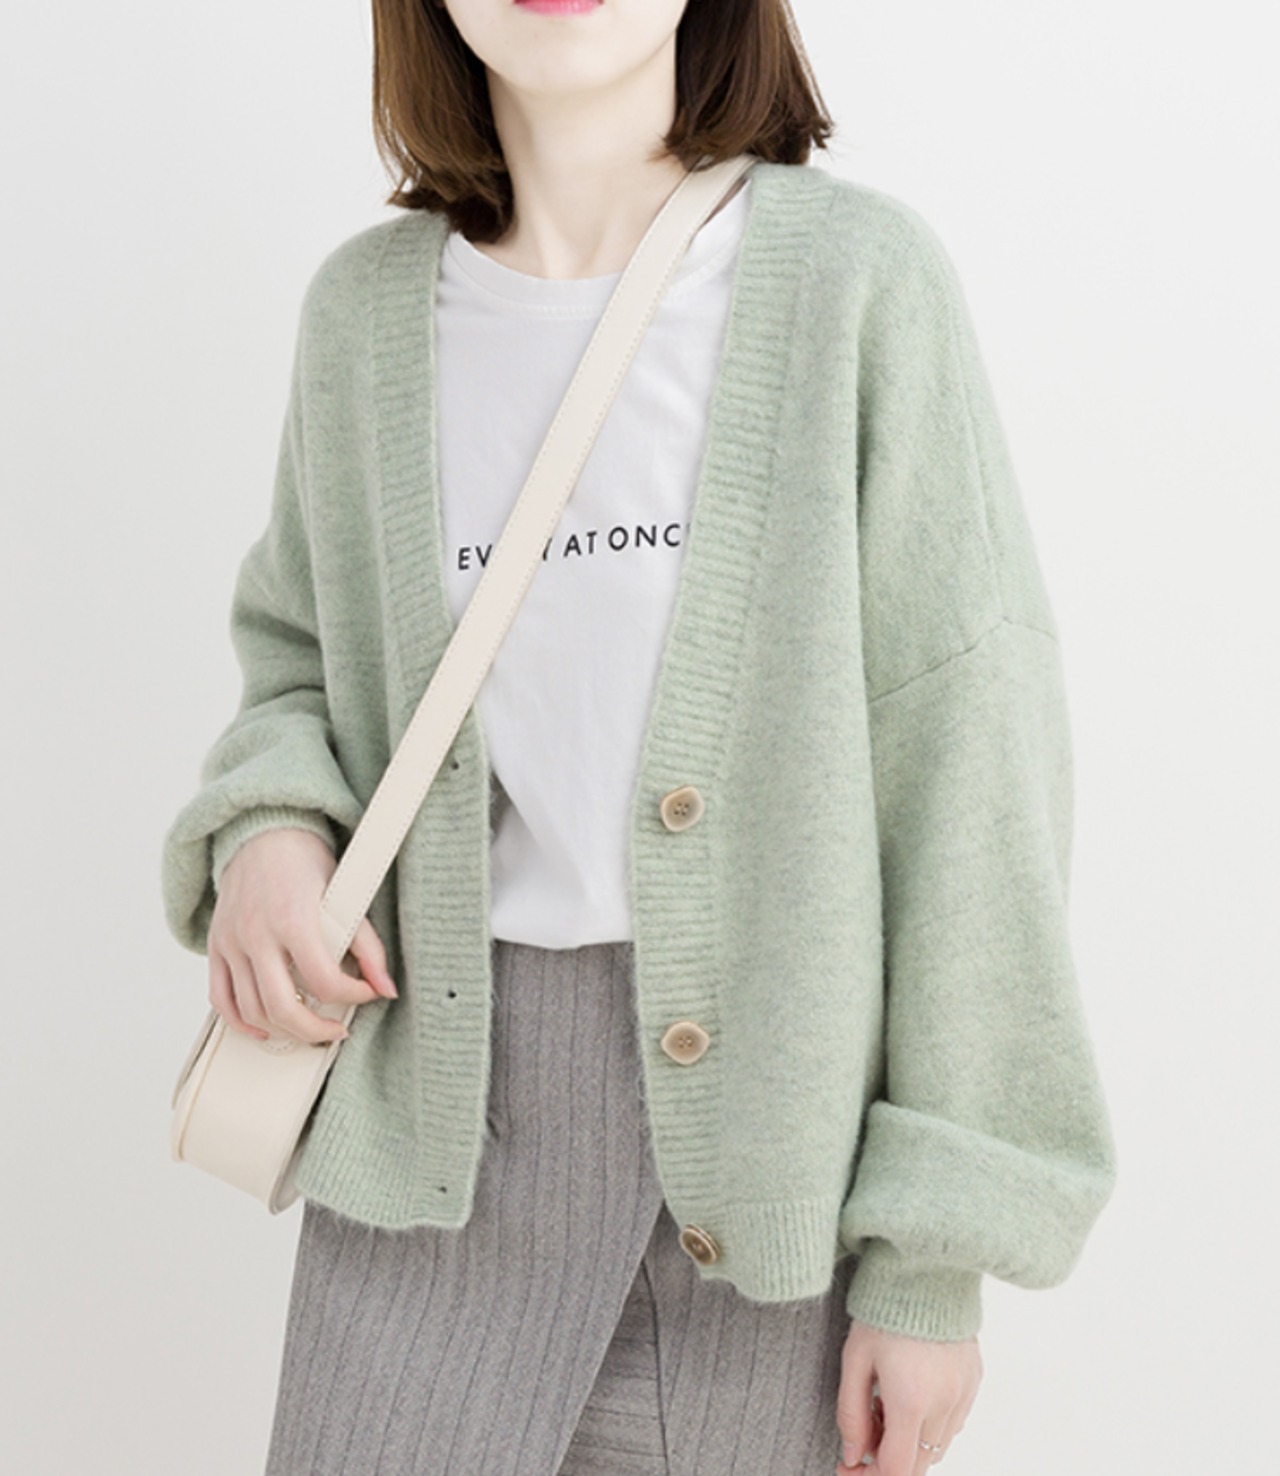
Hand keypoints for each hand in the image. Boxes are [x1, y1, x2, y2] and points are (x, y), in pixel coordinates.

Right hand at [207, 827, 398, 1045]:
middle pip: (282, 1008)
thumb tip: (385, 986)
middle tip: (337, 1029)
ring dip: (284, 1030)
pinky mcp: (216, 946)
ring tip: (309, 1026)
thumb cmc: (302, 860)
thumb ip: (366, 944)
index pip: (323, 980)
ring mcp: (232, 942)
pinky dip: (241, 1023)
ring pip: (251, 1011)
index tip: (366, 993)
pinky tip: (265, 1029)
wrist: (262, 833)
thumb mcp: (344, 894)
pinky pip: (220, 999)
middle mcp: (257, 934)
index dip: (353, 995)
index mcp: (293, 919)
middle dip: (316, 1030)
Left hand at [835, 1319, 981, 1474]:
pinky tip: (909, 1395)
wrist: (926, 1269)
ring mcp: (964, 1394)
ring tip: (884, 1406)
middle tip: (863, 1439)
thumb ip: (851, 1413)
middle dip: (888, 1463)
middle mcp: (944, 1404)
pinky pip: (953, 1424)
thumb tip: (852, 1456)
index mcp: (910, 1400)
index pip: (896, 1471)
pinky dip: (930, 1425)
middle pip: (918, 1466)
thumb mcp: (855, 1358)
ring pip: (937, 1448)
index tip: (848, 1468)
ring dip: (909, 1444)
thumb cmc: (884, 1308)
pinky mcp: (974, 1381)